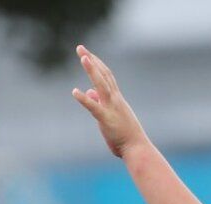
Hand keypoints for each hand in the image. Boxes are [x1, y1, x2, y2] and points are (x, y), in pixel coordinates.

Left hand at [72, 44, 148, 158]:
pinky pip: (94, 107)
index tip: (87, 54)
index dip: (96, 63)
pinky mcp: (106, 119)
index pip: (106, 76)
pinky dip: (84, 99)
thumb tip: (89, 91)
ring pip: (101, 84)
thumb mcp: (109, 116)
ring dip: (92, 70)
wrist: (137, 148)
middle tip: (80, 48)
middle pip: (103, 74)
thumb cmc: (125, 136)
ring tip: (83, 57)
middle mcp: (115, 99)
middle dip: (91, 60)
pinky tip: (74, 92)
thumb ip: (99, 102)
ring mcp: (111, 108)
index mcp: (116, 99)